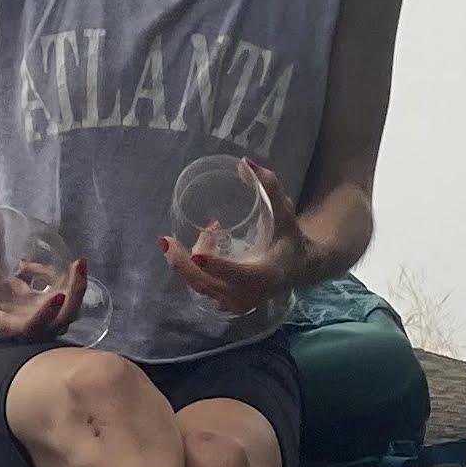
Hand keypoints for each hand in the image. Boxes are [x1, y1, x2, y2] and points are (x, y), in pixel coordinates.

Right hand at [0, 207, 88, 341]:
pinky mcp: (49, 310)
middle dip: (73, 296)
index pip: (25, 327)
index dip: (43, 316)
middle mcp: (26, 323)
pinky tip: (67, 266)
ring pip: (68, 312)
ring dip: (77, 289)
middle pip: (57, 322)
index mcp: (3, 319)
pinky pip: (68, 300)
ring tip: (78, 264)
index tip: (59, 296)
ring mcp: (40, 318)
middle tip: (78, 268)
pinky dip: (71, 283)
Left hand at [160, 159, 310, 321]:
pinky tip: (205, 245)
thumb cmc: (290, 237)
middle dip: (183, 261)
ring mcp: (235, 303)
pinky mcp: (226, 302)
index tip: (198, 256)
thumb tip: (243, 163)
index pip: (238, 274)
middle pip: (205, 283)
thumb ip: (268, 185)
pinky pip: (200, 285)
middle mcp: (248, 295)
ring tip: (208, 230)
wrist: (300, 268)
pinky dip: (194, 267)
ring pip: (199, 283)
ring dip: (190, 258)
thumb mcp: (284, 211)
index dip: (217, 266)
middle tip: (166, 240)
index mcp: (266, 275)